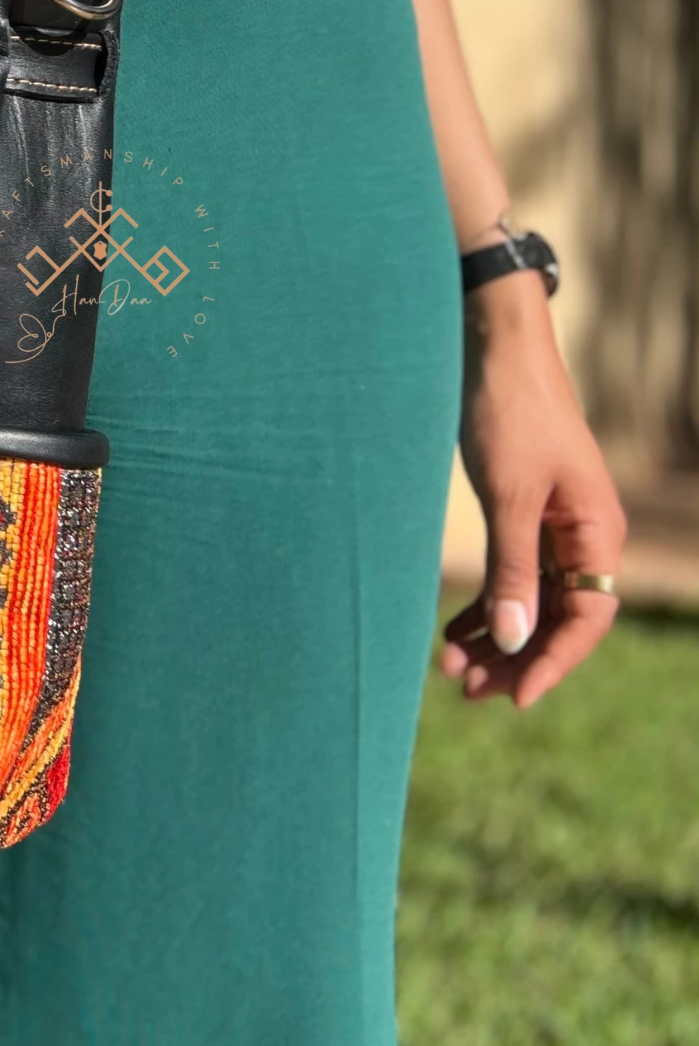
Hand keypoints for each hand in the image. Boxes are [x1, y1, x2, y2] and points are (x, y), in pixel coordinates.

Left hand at [443, 274, 625, 707]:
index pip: (586, 618)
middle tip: (465, 689)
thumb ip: (514, 568)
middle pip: (557, 615)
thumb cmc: (509, 413)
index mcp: (596, 532)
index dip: (551, 661)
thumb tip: (515, 639)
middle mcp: (583, 535)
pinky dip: (485, 602)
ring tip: (449, 668)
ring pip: (531, 598)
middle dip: (514, 655)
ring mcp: (553, 524)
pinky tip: (453, 630)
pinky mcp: (522, 511)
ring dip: (495, 635)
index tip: (513, 696)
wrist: (492, 349)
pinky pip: (512, 573)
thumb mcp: (509, 496)